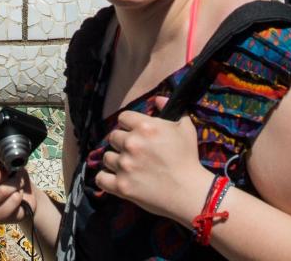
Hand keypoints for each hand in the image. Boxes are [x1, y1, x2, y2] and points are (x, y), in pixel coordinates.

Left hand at [94, 102, 207, 220]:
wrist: (189, 191)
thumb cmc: (188, 158)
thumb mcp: (185, 127)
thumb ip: (170, 108)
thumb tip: (158, 98)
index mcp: (144, 126)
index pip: (123, 117)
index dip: (129, 124)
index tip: (135, 132)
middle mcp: (131, 143)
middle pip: (113, 136)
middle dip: (122, 142)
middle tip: (134, 151)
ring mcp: (124, 165)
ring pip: (107, 157)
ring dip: (115, 160)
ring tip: (128, 166)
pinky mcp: (121, 185)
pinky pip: (101, 178)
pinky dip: (106, 179)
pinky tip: (114, 178)